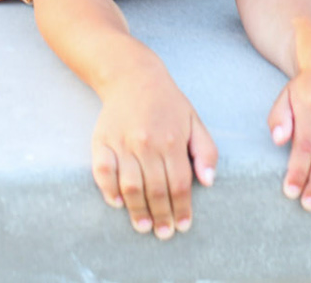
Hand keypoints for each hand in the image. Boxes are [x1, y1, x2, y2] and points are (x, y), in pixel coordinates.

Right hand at [90, 61, 218, 238]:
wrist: (132, 76)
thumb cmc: (168, 102)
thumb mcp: (194, 121)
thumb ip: (206, 151)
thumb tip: (209, 182)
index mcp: (171, 141)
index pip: (179, 184)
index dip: (182, 209)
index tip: (182, 226)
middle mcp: (146, 144)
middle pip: (155, 190)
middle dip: (161, 216)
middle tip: (164, 234)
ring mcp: (122, 144)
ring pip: (130, 186)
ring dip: (137, 210)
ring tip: (144, 226)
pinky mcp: (102, 141)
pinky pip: (103, 171)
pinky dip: (109, 190)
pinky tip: (117, 203)